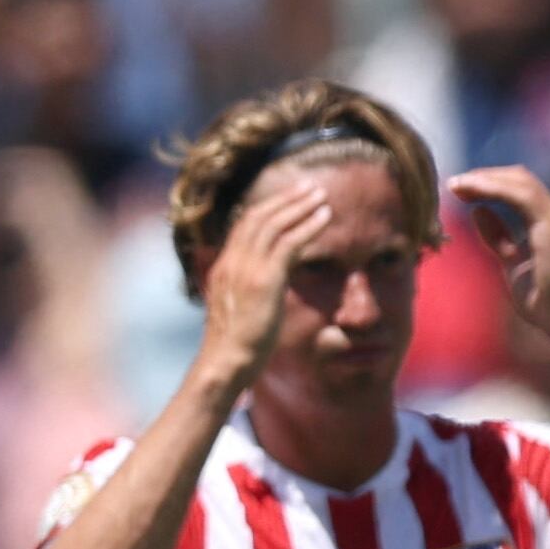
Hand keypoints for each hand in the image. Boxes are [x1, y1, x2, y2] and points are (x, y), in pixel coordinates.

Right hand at [193, 172, 339, 387]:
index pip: (244, 227)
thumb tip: (258, 298)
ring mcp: (246, 268)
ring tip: (321, 195)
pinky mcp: (265, 279)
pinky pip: (289, 243)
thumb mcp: (237, 314)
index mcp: (224, 268)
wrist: (226, 362)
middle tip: (308, 186)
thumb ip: (245, 297)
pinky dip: (309, 226)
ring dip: (300, 206)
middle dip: (285, 199)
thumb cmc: (234, 350)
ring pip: (274, 224)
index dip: (267, 209)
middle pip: (258, 217)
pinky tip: (326, 218)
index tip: (287, 200)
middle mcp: (232, 261)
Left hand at [446, 166, 549, 342]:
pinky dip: (494, 189)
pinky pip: (521, 196)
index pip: (521, 189)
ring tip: (458, 184)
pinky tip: (472, 191)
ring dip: (486, 179)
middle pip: (520, 178)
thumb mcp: (514, 265)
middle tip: (455, 183)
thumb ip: (499, 238)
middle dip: (486, 176)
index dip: (490, 183)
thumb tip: (478, 212)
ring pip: (521, 181)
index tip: (461, 189)